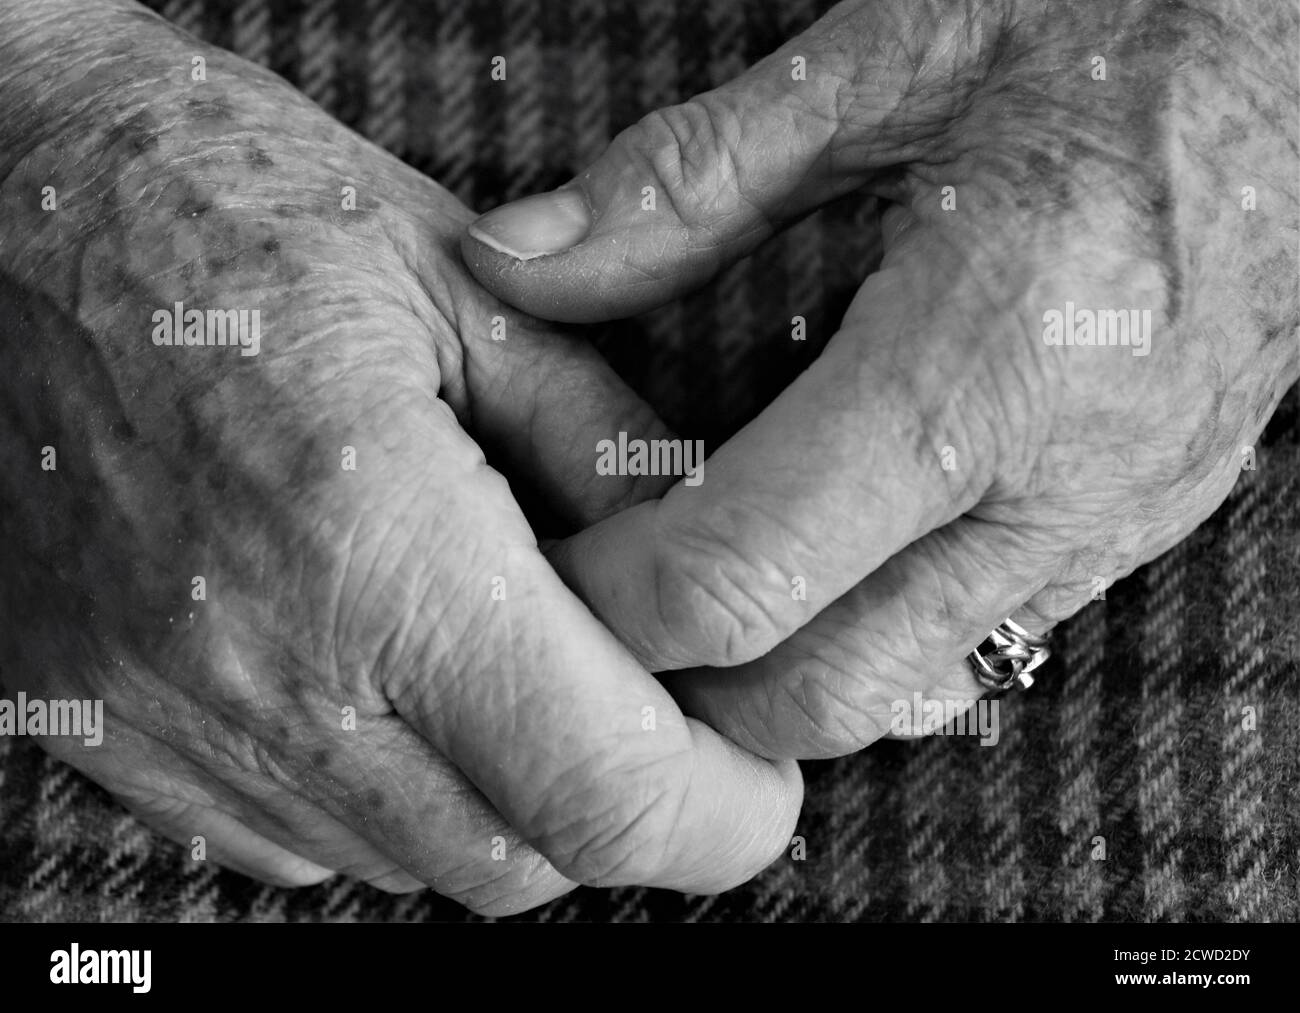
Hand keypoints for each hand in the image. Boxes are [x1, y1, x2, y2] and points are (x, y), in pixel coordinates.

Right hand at [0, 0, 800, 911]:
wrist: (2, 203)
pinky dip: (383, 794)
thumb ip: (609, 447)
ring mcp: (163, 722)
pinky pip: (292, 840)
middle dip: (621, 809)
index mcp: (376, 547)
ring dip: (501, 800)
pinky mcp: (100, 730)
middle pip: (515, 861)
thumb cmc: (238, 207)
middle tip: (653, 712)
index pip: (600, 790)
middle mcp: (260, 674)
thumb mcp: (468, 288)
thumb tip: (704, 570)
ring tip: (515, 670)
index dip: (719, 812)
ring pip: (407, 864)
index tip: (757, 777)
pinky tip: (389, 678)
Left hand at [462, 0, 1299, 757]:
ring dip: (772, 673)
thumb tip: (515, 257)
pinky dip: (868, 641)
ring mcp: (1109, 527)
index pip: (741, 576)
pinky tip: (827, 560)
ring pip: (895, 695)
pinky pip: (973, 647)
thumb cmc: (1120, 28)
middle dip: (681, 677)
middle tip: (606, 593)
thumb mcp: (888, 66)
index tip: (550, 559)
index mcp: (973, 360)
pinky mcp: (1136, 530)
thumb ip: (683, 183)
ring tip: (702, 583)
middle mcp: (1052, 484)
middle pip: (812, 691)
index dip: (613, 598)